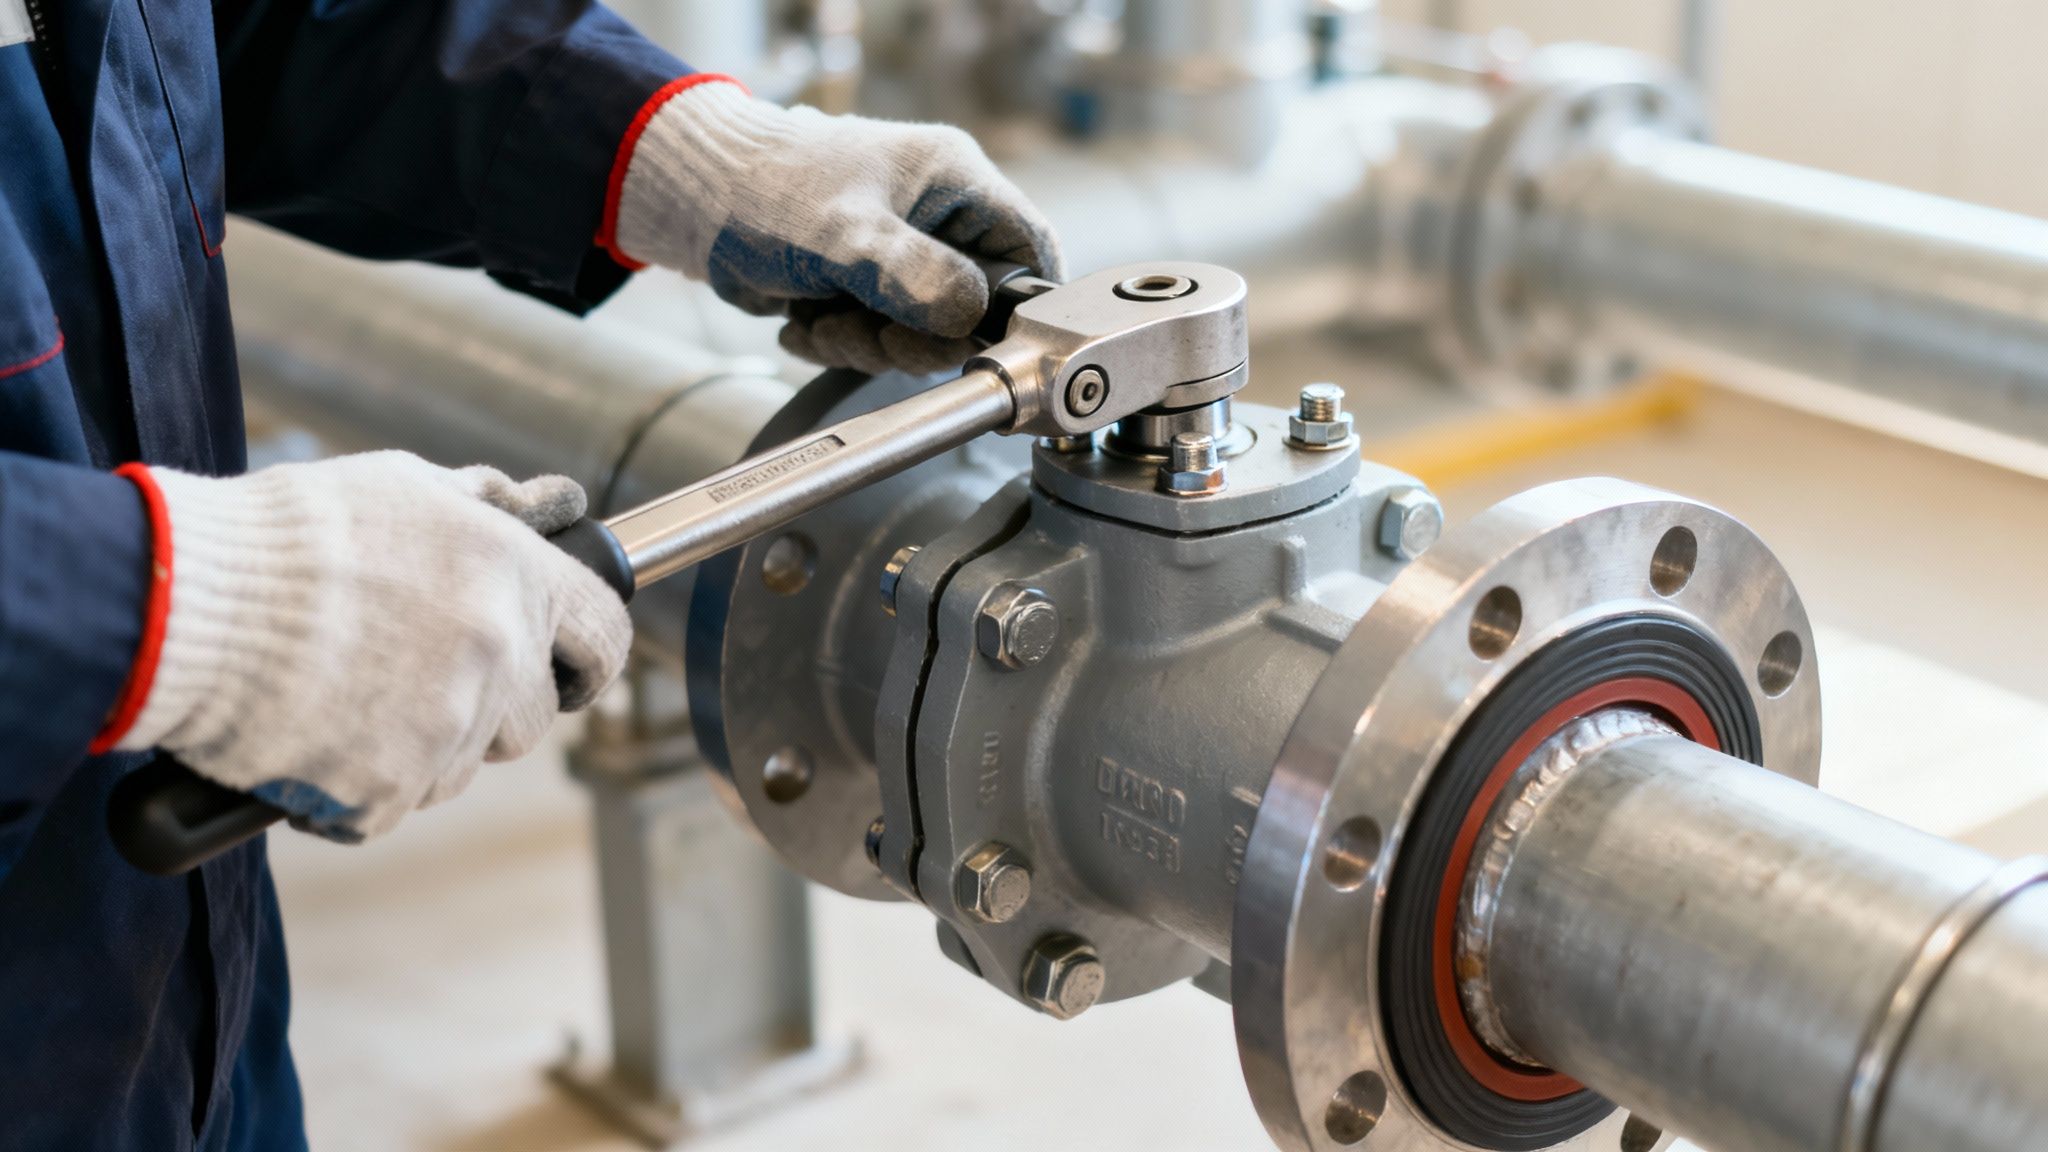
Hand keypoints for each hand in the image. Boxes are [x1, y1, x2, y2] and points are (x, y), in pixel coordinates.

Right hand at [116, 452, 632, 841]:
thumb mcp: (402, 487)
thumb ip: (489, 505)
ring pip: (465, 764)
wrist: (186, 603)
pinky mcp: (389, 788)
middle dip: (491, 705)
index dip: (588, 657)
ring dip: (424, 745)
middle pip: (534, 716)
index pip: (606, 636)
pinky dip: (361, 785)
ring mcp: (448, 727)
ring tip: (350, 694)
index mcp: (515, 576)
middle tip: (417, 675)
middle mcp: (498, 653)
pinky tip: (318, 735)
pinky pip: (396, 803)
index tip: (569, 671)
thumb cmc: (289, 538)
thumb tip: (553, 503)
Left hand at [611, 79, 1062, 374]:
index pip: (1028, 247)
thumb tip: (968, 317)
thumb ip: (915, 276)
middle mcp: (936, 218)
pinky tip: (805, 317)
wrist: (692, 202)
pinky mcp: (867, 288)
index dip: (1018, 303)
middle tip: (874, 331)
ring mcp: (901, 255)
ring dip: (868, 342)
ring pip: (922, 333)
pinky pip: (880, 340)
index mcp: (953, 180)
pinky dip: (840, 342)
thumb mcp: (847, 234)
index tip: (988, 343)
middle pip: (972, 307)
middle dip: (916, 335)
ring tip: (822, 315)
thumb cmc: (763, 187)